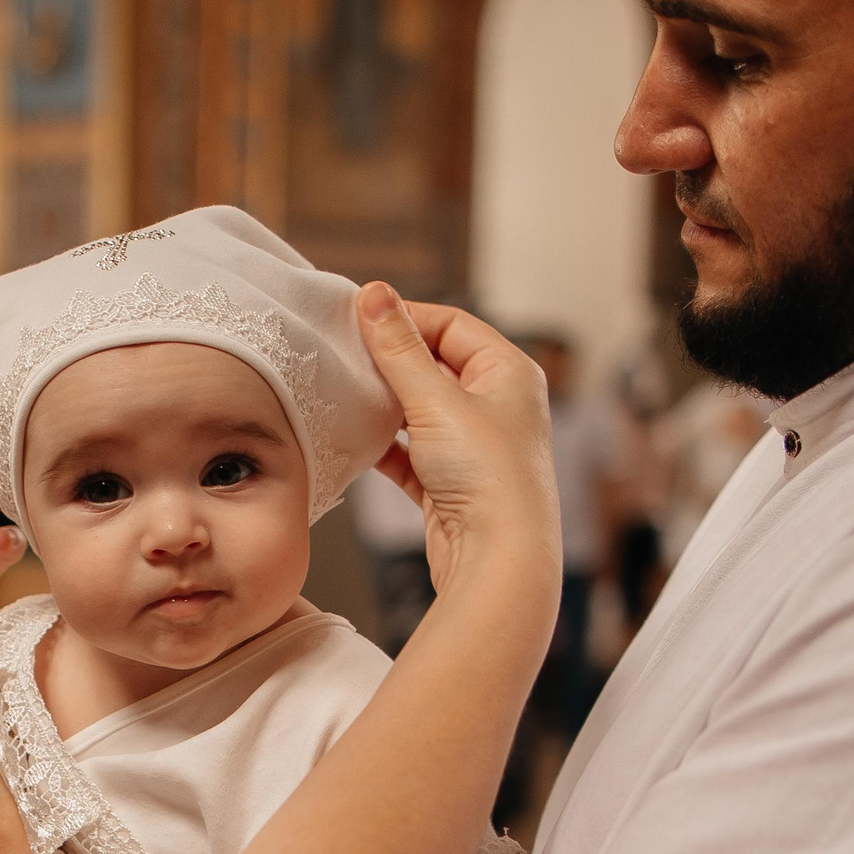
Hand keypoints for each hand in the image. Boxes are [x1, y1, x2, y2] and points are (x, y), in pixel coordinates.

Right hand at [357, 287, 560, 596]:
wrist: (498, 558)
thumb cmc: (487, 476)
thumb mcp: (437, 400)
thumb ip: (399, 348)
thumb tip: (374, 294)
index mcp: (509, 372)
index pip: (452, 324)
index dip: (406, 317)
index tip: (359, 317)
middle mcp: (497, 405)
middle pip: (434, 365)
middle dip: (390, 362)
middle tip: (344, 354)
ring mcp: (474, 446)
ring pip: (419, 410)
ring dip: (384, 404)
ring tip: (345, 393)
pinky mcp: (450, 483)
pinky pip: (410, 452)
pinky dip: (383, 445)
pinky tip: (355, 440)